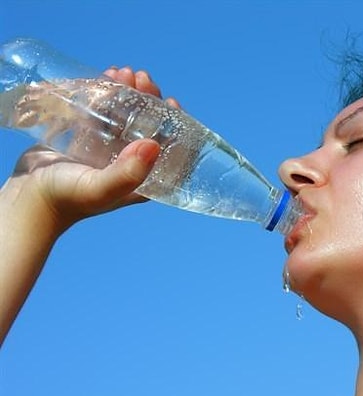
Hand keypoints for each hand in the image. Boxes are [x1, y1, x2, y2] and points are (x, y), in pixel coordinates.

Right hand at [8, 67, 176, 229]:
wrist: (28, 197)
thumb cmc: (67, 199)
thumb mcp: (101, 188)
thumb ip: (127, 173)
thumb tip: (154, 145)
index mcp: (144, 179)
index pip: (170, 149)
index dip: (176, 124)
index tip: (170, 102)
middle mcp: (131, 164)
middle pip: (150, 126)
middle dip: (149, 99)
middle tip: (141, 79)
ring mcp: (109, 151)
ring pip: (127, 115)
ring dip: (129, 92)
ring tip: (123, 72)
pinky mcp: (89, 139)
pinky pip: (104, 113)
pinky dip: (107, 94)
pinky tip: (107, 76)